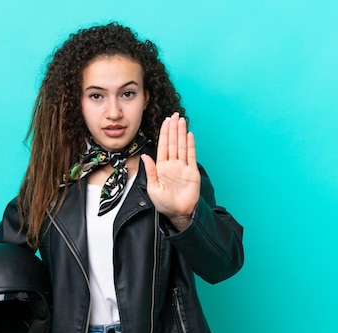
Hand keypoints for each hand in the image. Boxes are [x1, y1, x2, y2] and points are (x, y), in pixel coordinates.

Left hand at [141, 113, 199, 230]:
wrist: (179, 213)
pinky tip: (189, 135)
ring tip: (181, 120)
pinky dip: (190, 145)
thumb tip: (145, 156)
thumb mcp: (153, 188)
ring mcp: (183, 167)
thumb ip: (151, 171)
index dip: (164, 134)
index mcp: (161, 167)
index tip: (165, 122)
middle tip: (174, 115)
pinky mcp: (192, 172)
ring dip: (181, 133)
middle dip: (173, 128)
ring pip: (182, 146)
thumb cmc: (164, 204)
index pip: (163, 146)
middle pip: (173, 143)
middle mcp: (172, 165)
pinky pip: (191, 155)